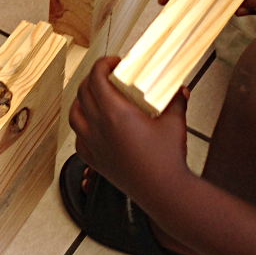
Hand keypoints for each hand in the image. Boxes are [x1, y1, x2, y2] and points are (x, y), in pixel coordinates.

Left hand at [69, 57, 191, 200]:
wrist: (163, 191)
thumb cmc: (167, 158)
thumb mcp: (175, 122)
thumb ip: (176, 101)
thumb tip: (181, 90)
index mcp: (115, 112)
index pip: (96, 78)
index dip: (102, 64)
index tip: (114, 62)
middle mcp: (98, 126)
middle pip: (83, 92)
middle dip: (92, 78)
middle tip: (107, 76)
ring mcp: (93, 144)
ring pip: (74, 115)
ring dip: (81, 100)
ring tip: (93, 97)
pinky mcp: (94, 160)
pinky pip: (78, 138)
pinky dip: (81, 127)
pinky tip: (92, 126)